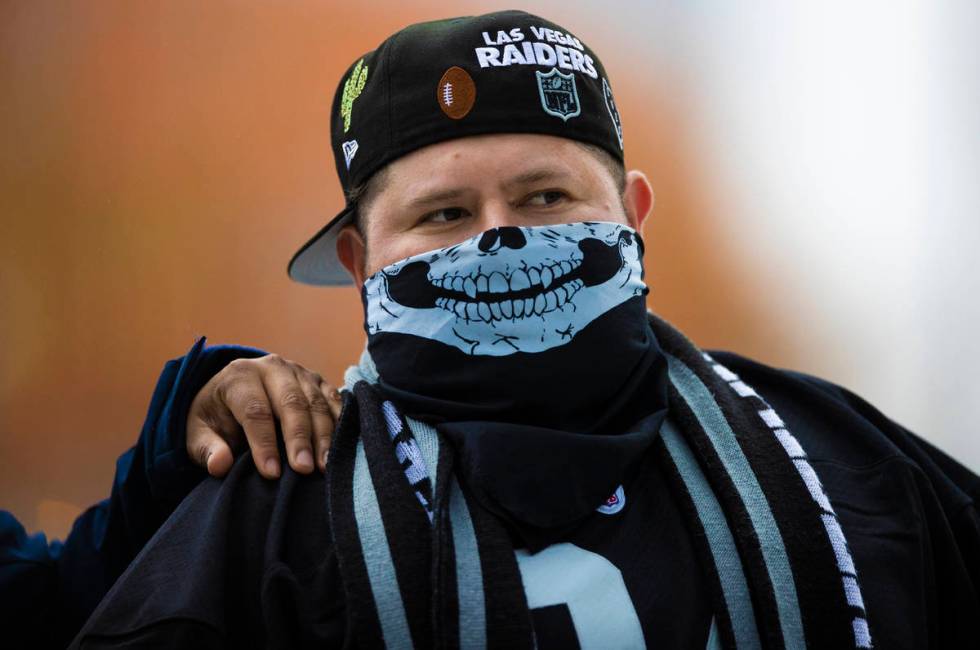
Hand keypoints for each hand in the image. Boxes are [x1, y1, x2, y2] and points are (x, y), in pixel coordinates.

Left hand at [186, 354, 342, 478]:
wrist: (235, 393)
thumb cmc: (217, 418)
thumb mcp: (198, 433)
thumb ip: (206, 448)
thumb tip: (220, 465)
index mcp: (239, 376)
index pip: (255, 410)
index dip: (264, 443)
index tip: (271, 474)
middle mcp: (272, 367)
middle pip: (290, 402)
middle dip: (299, 437)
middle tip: (304, 469)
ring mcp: (299, 371)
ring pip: (316, 402)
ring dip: (323, 435)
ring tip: (325, 465)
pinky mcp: (318, 381)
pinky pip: (334, 400)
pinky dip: (340, 423)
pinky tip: (342, 447)